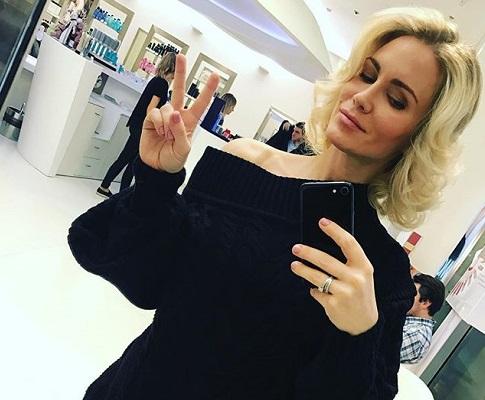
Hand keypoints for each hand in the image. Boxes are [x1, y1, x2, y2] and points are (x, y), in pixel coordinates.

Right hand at [139, 54, 219, 172]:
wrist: (157, 168)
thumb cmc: (174, 160)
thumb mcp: (183, 149)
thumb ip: (180, 131)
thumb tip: (174, 114)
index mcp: (190, 122)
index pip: (201, 103)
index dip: (208, 89)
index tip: (215, 75)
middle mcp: (177, 116)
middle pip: (179, 90)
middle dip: (180, 73)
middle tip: (181, 57)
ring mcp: (164, 117)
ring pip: (166, 106)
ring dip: (167, 122)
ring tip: (166, 136)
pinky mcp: (151, 119)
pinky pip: (154, 112)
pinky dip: (157, 122)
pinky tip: (158, 131)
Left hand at [290, 218, 377, 335]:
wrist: (365, 324)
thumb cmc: (360, 294)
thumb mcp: (362, 275)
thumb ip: (348, 262)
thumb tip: (320, 248)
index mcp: (364, 267)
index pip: (349, 244)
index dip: (335, 231)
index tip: (322, 222)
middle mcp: (355, 278)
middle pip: (326, 260)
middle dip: (308, 253)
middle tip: (296, 248)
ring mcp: (344, 292)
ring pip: (317, 277)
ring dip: (302, 270)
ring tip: (294, 265)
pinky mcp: (334, 305)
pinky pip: (316, 292)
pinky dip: (314, 291)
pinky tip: (315, 291)